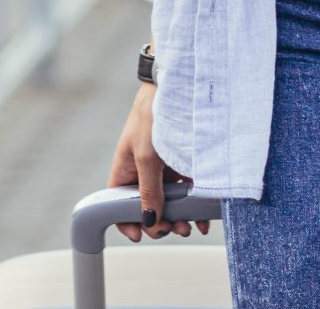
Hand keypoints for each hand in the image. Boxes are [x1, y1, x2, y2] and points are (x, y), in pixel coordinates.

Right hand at [108, 82, 209, 241]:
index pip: (118, 204)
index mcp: (124, 168)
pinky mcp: (183, 161)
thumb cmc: (152, 114)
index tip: (140, 235)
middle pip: (147, 206)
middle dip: (159, 222)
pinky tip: (201, 215)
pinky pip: (186, 189)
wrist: (176, 84)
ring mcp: (164, 166)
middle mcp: (143, 169)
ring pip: (170, 201)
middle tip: (172, 229)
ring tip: (189, 226)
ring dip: (178, 217)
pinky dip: (193, 205)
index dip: (126, 222)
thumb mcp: (147, 157)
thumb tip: (149, 219)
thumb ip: (148, 190)